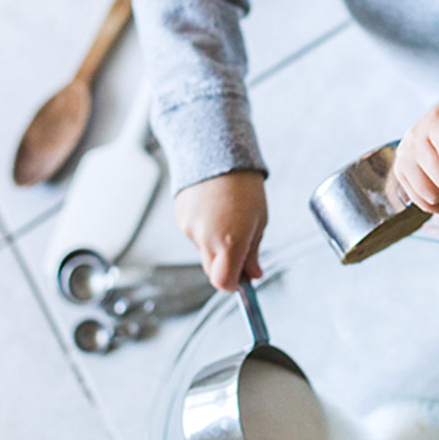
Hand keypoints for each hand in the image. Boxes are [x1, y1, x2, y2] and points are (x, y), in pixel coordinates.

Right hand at [174, 170, 266, 291]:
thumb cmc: (244, 185)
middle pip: (212, 270)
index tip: (241, 279)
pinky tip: (213, 210)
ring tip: (227, 216)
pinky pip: (193, 235)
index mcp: (229, 241)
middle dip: (225, 265)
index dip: (233, 285)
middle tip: (240, 246)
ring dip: (214, 243)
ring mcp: (190, 229)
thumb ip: (253, 252)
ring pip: (203, 251)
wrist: (218, 154)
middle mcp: (206, 238)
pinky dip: (203, 229)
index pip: (223, 282)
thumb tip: (254, 274)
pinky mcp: (180, 219)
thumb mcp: (259, 220)